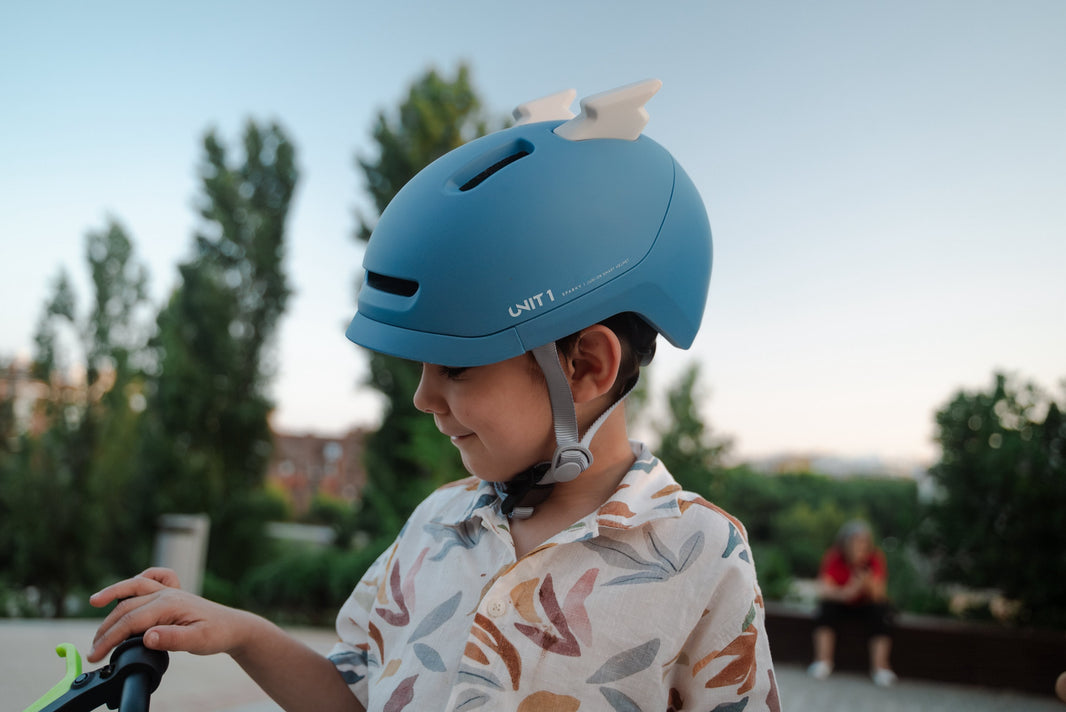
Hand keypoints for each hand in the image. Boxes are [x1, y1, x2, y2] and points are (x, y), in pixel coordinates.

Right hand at [88, 567, 251, 662]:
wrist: (233, 626)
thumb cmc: (217, 633)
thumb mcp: (198, 641)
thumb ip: (173, 639)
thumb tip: (147, 637)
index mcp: (169, 603)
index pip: (131, 621)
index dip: (110, 638)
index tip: (96, 655)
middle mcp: (166, 592)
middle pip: (126, 607)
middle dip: (105, 628)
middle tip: (92, 650)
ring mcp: (168, 590)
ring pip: (134, 587)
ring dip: (113, 595)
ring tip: (94, 601)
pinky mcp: (171, 592)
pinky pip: (154, 577)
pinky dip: (139, 579)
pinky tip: (129, 588)